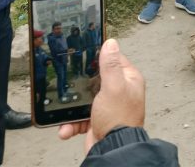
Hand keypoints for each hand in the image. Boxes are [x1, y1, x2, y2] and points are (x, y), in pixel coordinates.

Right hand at [58, 39, 144, 153]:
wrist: (112, 151)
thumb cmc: (118, 119)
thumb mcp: (113, 87)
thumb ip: (110, 65)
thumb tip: (111, 43)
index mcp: (128, 79)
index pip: (114, 59)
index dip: (99, 56)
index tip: (83, 54)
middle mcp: (119, 91)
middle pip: (95, 79)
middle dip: (80, 86)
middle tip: (69, 85)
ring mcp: (107, 107)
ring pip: (84, 100)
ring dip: (72, 109)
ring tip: (66, 115)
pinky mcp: (96, 121)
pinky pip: (79, 118)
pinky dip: (71, 124)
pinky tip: (67, 128)